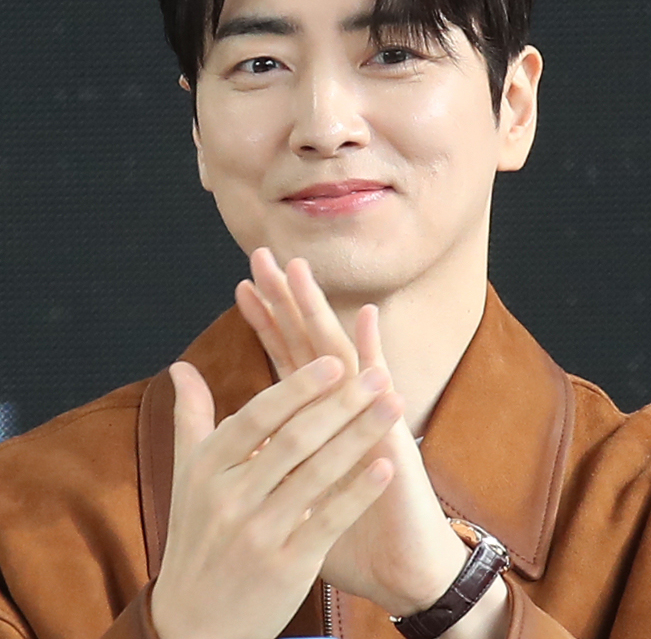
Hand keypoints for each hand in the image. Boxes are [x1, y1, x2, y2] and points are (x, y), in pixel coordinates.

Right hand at [150, 353, 401, 638]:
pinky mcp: (286, 567)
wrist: (193, 623)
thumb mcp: (186, 473)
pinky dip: (358, 493)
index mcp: (208, 467)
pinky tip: (386, 467)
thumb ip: (191, 415)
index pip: (258, 416)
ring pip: (317, 475)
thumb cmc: (197, 533)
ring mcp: (258, 534)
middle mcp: (230, 498)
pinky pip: (328, 522)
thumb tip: (180, 365)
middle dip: (342, 403)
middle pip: (295, 440)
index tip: (335, 361)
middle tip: (378, 373)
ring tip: (393, 406)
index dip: (298, 387)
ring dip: (360, 435)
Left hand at [235, 248, 470, 616]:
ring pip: (336, 353)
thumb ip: (268, 463)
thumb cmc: (347, 532)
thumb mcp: (293, 493)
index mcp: (317, 419)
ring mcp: (366, 415)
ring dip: (317, 310)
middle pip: (307, 342)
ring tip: (298, 271)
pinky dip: (373, 351)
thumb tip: (235, 451)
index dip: (266, 324)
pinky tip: (366, 316)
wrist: (399, 568)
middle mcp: (342, 407)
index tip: (243, 288)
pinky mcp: (389, 433)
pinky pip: (380, 387)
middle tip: (261, 257)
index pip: (287, 359)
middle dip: (284, 300)